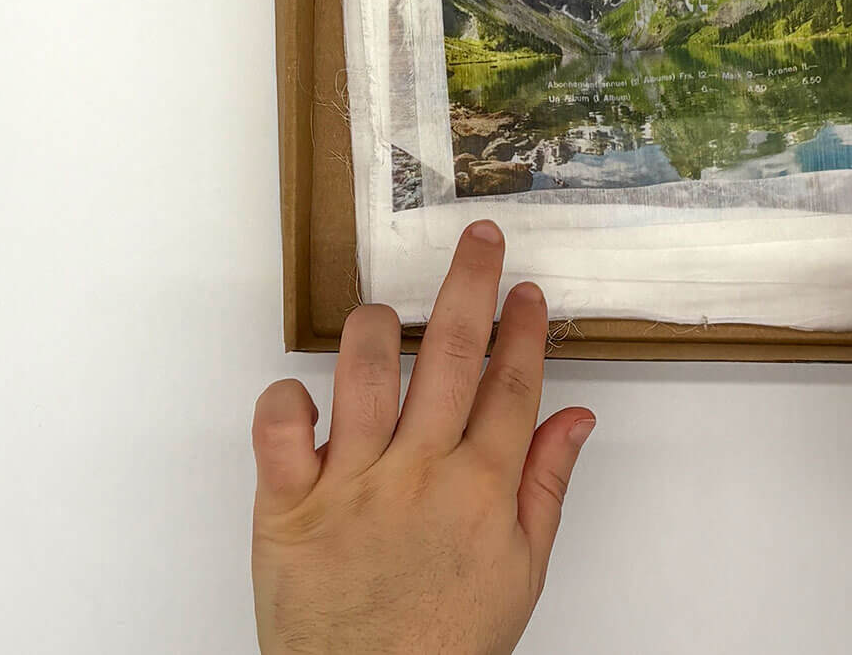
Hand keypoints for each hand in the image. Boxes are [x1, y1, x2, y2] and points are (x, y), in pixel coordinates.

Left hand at [251, 221, 594, 654]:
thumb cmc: (444, 647)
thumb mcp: (521, 573)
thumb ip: (546, 486)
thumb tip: (574, 419)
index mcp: (480, 489)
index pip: (511, 381)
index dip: (521, 327)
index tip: (524, 290)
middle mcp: (419, 473)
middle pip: (450, 352)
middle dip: (470, 283)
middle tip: (479, 238)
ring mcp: (351, 484)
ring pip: (363, 368)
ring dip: (377, 326)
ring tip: (386, 314)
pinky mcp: (288, 506)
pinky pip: (277, 427)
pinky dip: (285, 397)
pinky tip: (304, 392)